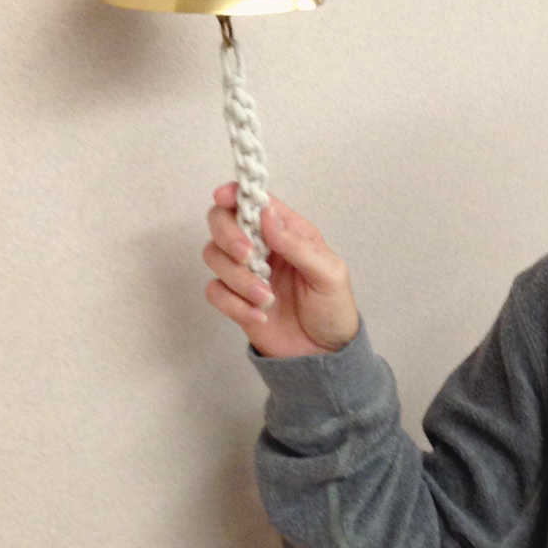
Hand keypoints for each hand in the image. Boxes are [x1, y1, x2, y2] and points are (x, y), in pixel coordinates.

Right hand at [203, 183, 360, 357]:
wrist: (325, 354)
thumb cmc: (333, 308)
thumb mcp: (329, 273)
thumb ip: (298, 245)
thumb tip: (267, 215)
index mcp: (287, 232)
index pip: (255, 202)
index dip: (235, 194)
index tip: (224, 197)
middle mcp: (262, 247)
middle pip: (221, 222)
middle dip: (229, 236)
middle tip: (249, 256)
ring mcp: (246, 273)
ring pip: (214, 257)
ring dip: (238, 278)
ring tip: (267, 298)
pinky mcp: (235, 300)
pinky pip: (215, 291)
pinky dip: (234, 304)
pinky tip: (260, 316)